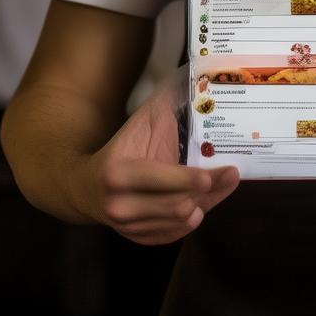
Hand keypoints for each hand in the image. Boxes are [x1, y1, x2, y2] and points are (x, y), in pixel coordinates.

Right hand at [74, 79, 238, 244]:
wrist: (84, 188)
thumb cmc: (120, 150)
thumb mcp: (136, 125)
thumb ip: (161, 105)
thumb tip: (189, 76)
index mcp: (117, 173)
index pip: (157, 178)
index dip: (185, 179)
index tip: (210, 175)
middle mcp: (119, 205)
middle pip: (174, 204)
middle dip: (206, 191)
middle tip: (231, 175)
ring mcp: (128, 227)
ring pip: (177, 221)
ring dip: (204, 204)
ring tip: (220, 186)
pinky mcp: (137, 238)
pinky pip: (172, 234)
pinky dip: (190, 221)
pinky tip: (203, 205)